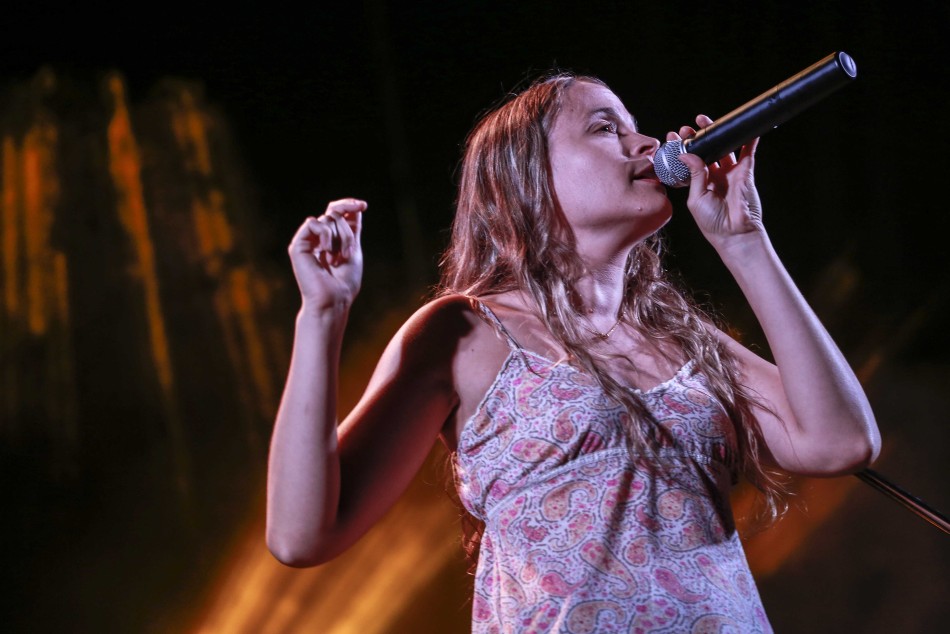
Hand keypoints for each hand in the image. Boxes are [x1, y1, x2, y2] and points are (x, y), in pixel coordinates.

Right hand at [288, 198, 366, 312]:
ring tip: (337, 259)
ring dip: (339, 238)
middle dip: (347, 232)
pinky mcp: (298, 245)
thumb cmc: (345, 281)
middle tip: (347, 254)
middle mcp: (319, 237)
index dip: (348, 204)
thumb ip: (352, 227)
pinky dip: (325, 235)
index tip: (363, 205)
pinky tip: (326, 252)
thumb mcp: (354, 248)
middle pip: (335, 214)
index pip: (337, 212)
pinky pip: (313, 223)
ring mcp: (308, 240)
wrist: (334, 299)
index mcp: (332, 238)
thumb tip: (356, 206)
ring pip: (327, 218)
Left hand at [669, 115, 763, 245]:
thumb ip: (694, 175)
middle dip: (696, 136)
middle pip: (705, 150)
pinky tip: (746, 127)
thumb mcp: (696, 198)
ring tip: (704, 120)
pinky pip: (748, 152)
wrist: (734, 233)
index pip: (688, 161)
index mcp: (699, 183)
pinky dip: (749, 140)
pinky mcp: (745, 172)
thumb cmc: (712, 222)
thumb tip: (687, 154)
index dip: (681, 148)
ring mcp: (730, 173)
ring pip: (723, 147)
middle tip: (686, 127)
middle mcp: (714, 176)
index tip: (671, 137)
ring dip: (716, 133)